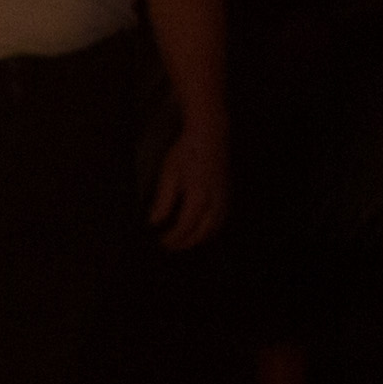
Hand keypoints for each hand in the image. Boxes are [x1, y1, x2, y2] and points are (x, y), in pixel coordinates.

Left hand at [149, 117, 229, 251]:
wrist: (209, 135)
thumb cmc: (185, 152)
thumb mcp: (168, 175)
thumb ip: (163, 201)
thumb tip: (154, 222)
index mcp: (198, 197)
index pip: (184, 227)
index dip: (172, 238)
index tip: (159, 242)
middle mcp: (215, 202)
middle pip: (202, 232)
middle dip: (185, 243)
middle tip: (169, 247)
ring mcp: (225, 198)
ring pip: (215, 228)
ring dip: (199, 238)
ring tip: (183, 242)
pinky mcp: (228, 193)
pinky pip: (223, 218)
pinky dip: (212, 229)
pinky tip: (201, 229)